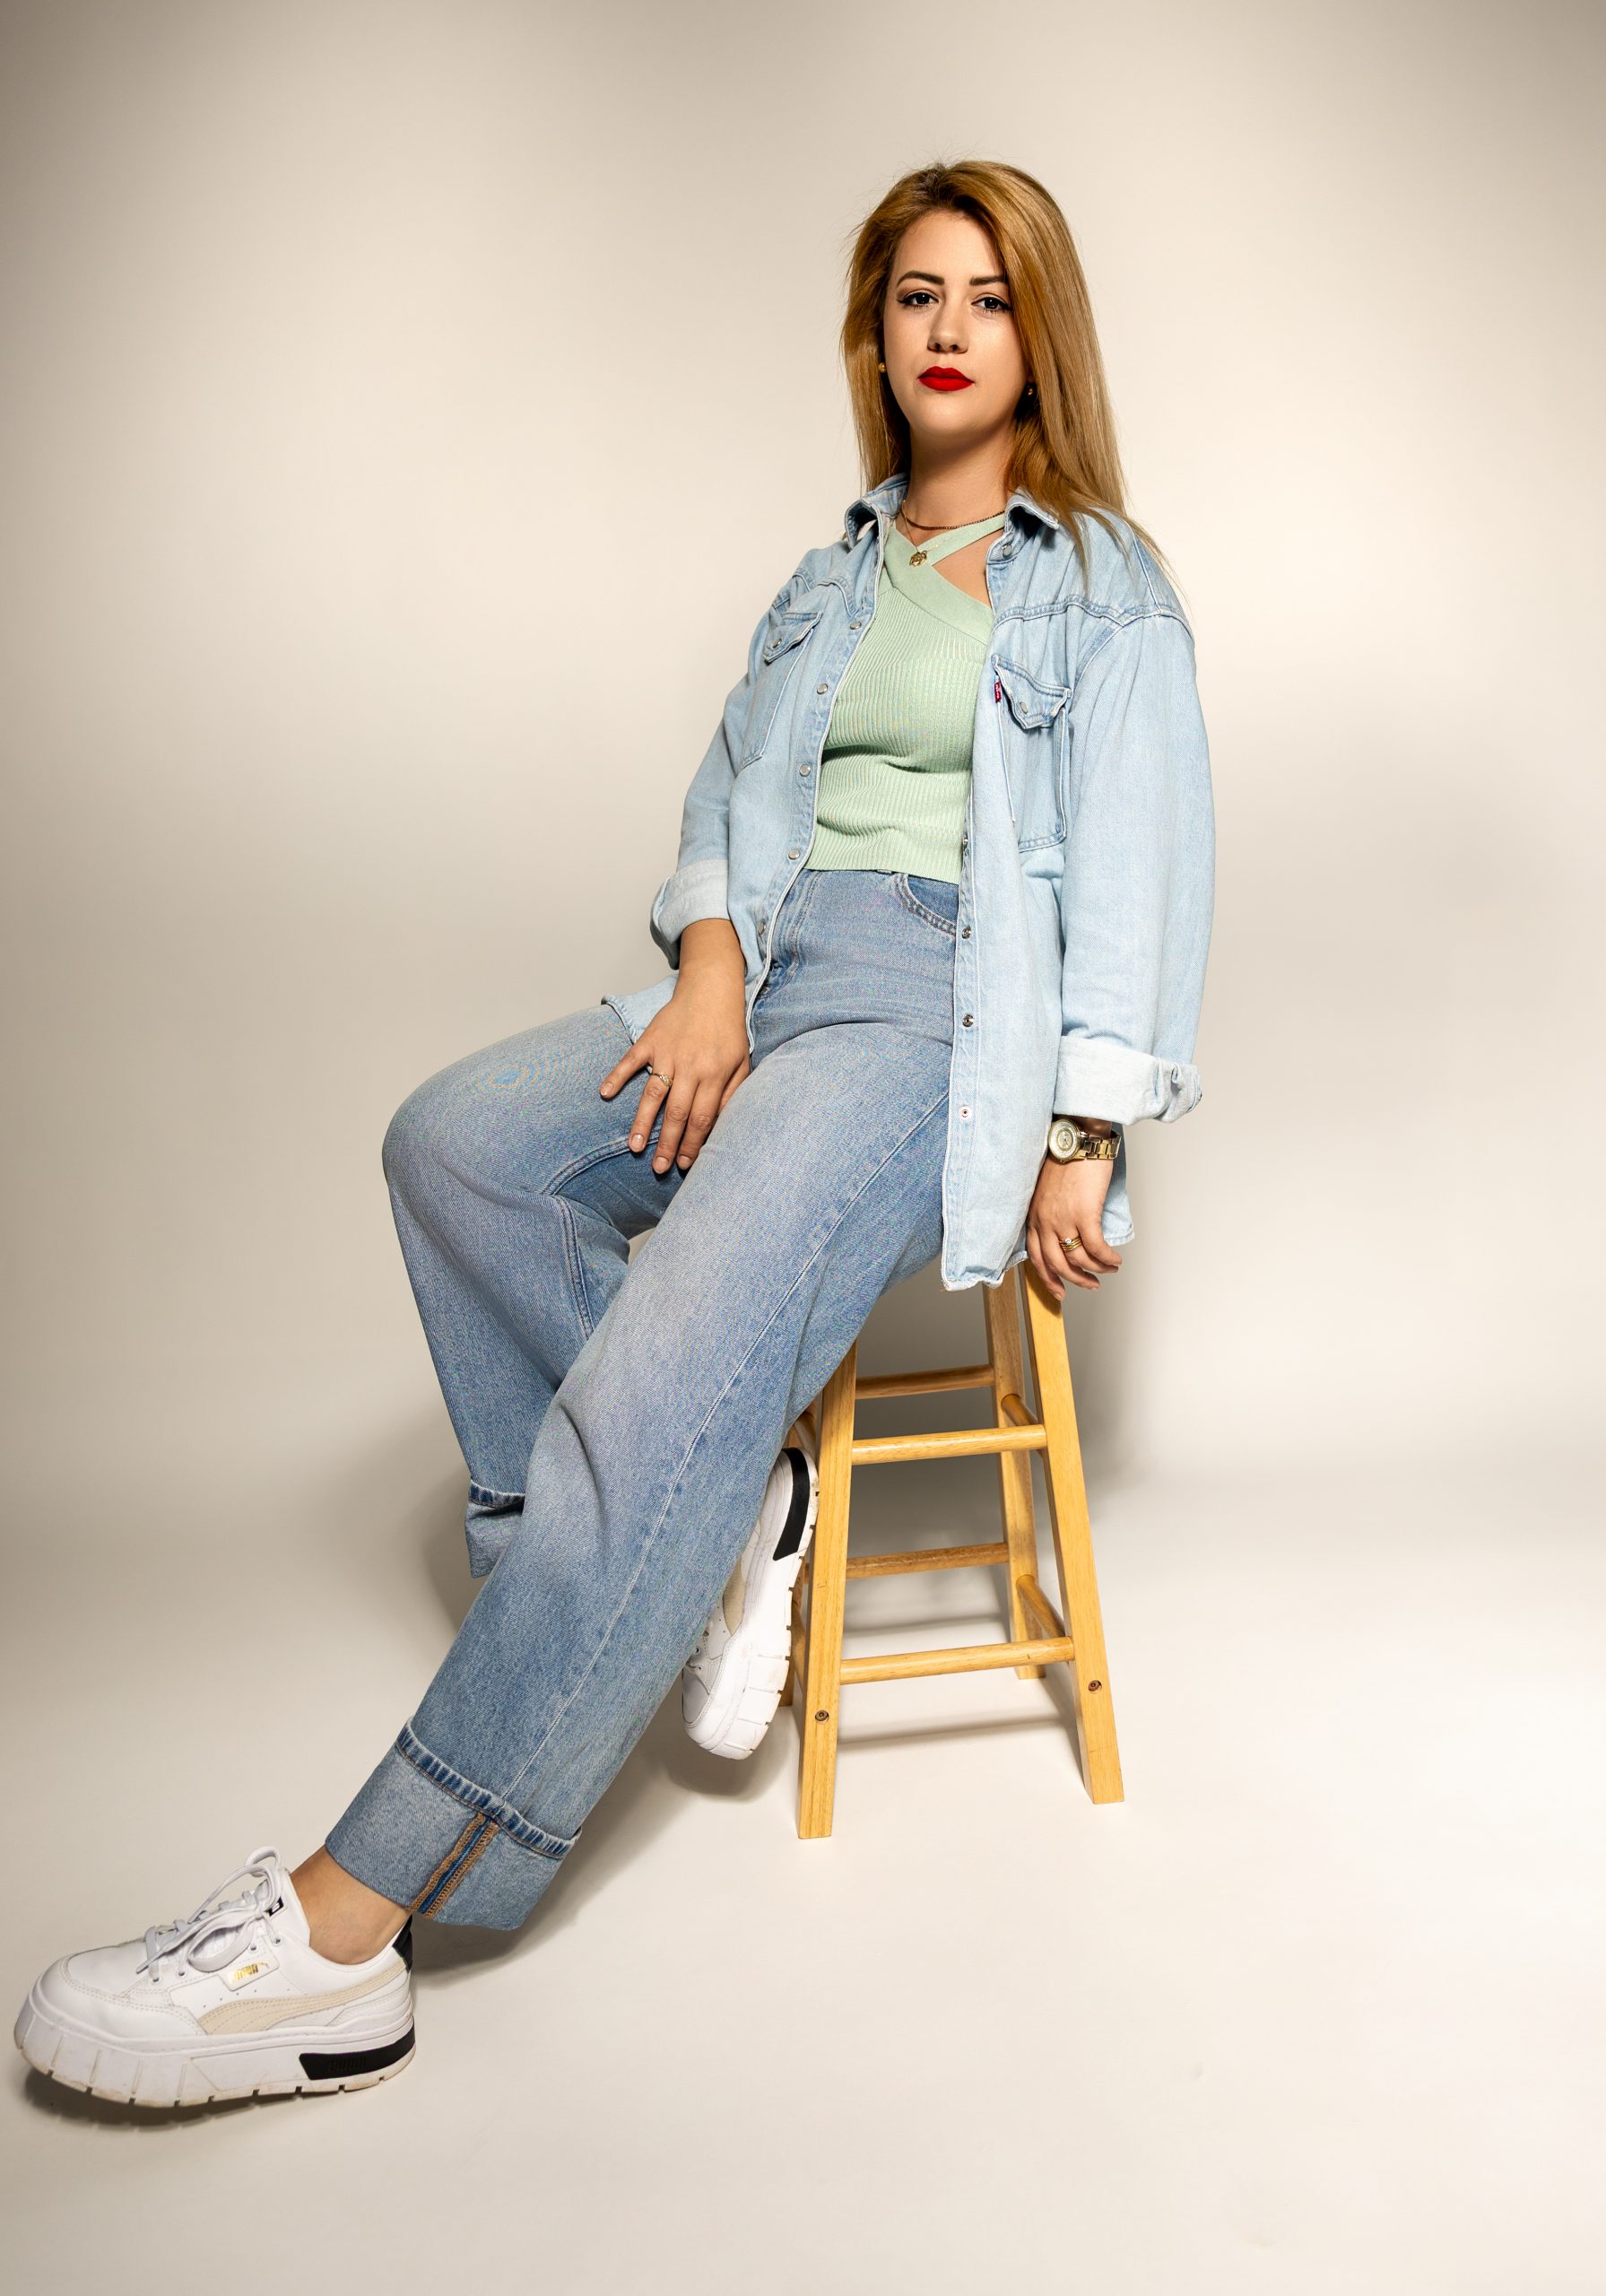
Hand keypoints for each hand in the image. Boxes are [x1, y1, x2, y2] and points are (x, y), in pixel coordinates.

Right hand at [598, 924, 749, 1173]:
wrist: (712, 989)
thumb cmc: (728, 1030)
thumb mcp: (741, 1062)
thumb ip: (732, 1093)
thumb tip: (721, 1125)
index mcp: (715, 1075)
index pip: (702, 1118)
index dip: (693, 1144)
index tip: (684, 1164)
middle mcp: (690, 1066)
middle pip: (678, 1113)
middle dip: (668, 1144)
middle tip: (658, 1168)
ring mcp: (667, 1053)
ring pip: (653, 1094)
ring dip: (643, 1122)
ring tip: (635, 1147)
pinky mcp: (650, 1040)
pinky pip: (630, 1061)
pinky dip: (616, 1076)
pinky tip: (605, 1094)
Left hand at [1026, 1154, 1123, 1298]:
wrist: (1079, 1139)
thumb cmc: (1067, 1160)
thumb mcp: (1047, 1191)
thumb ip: (1049, 1213)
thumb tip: (1065, 1235)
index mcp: (1034, 1216)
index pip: (1036, 1257)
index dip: (1048, 1278)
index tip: (1059, 1291)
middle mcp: (1045, 1221)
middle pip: (1057, 1264)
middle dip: (1075, 1280)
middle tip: (1090, 1286)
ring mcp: (1064, 1219)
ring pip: (1079, 1259)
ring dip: (1097, 1270)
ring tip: (1109, 1270)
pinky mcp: (1084, 1214)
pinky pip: (1097, 1248)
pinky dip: (1107, 1259)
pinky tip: (1115, 1260)